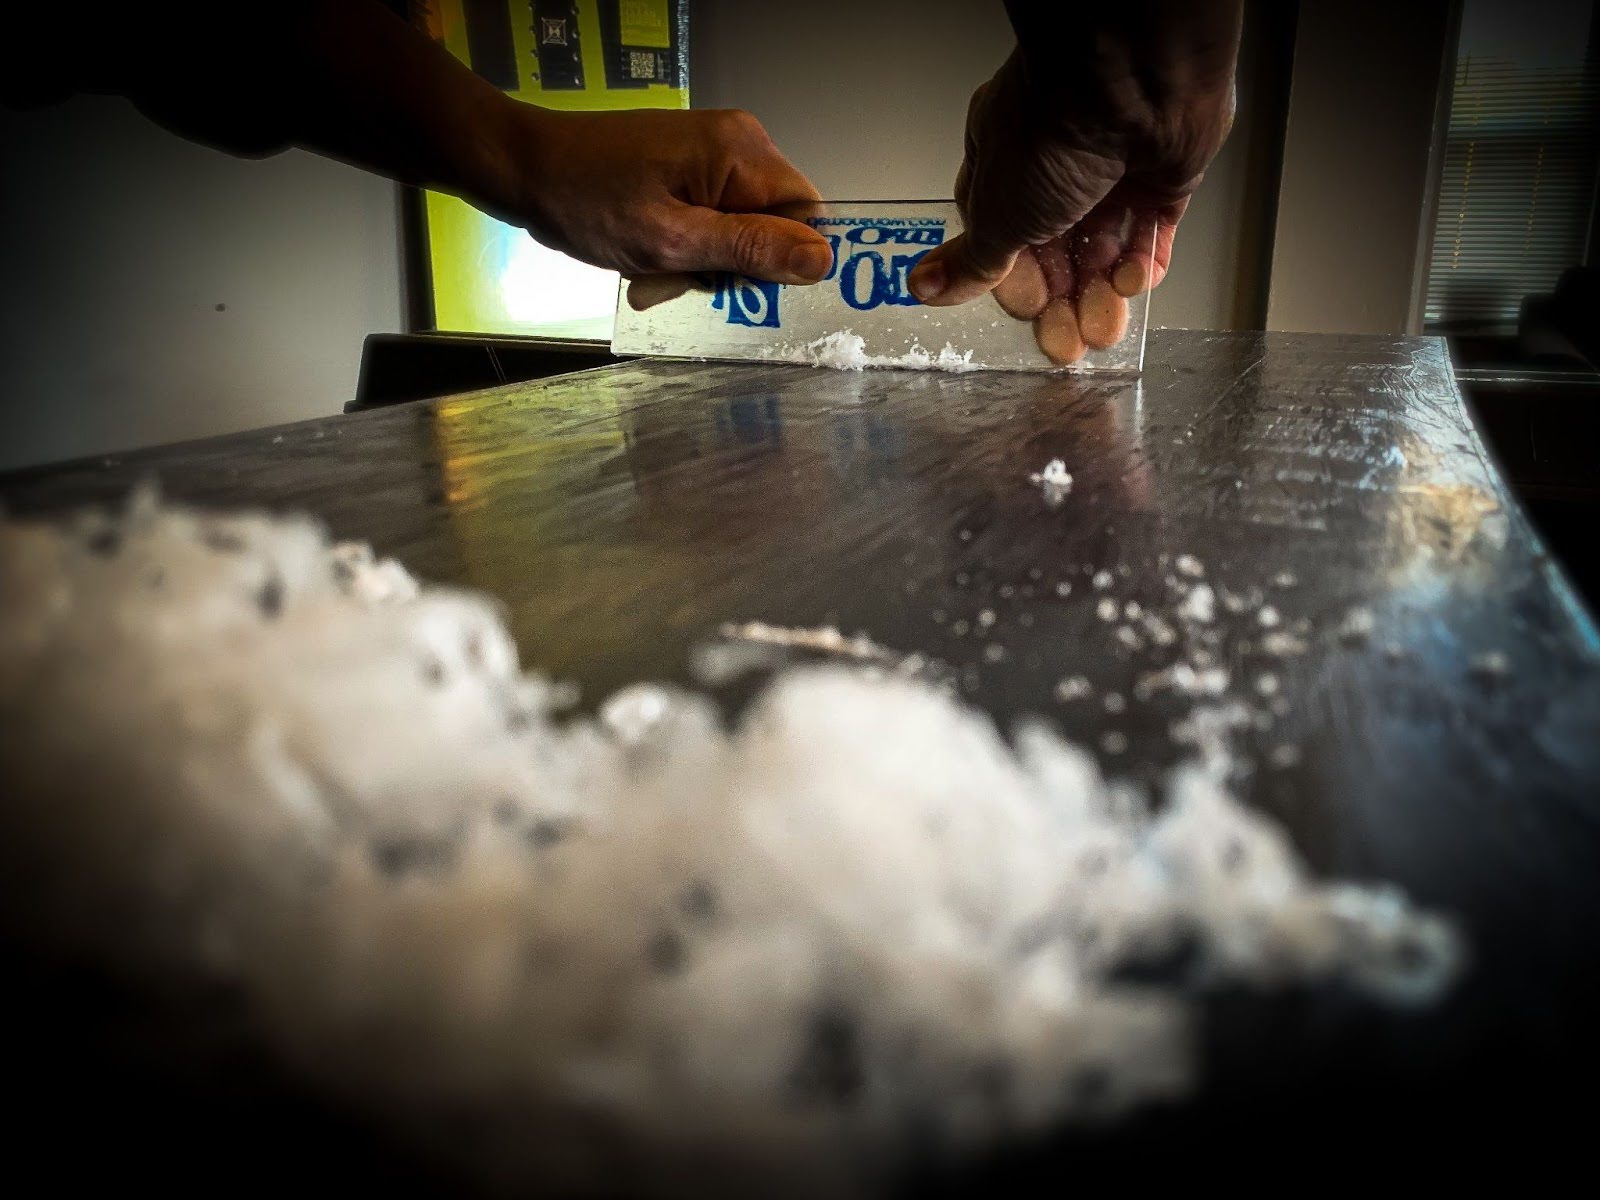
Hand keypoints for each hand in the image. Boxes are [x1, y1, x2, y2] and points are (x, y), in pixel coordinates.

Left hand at [484, 104, 832, 297]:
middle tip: (682, 279)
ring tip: (659, 270)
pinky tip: (654, 257)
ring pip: (743, 230)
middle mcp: (738, 144)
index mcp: (742, 152)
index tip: (739, 285)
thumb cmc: (586, 200)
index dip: (782, 261)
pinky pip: (715, 220)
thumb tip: (822, 260)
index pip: (807, 217)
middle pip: (776, 225)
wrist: (526, 168)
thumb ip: (748, 250)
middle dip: (736, 265)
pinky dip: (689, 249)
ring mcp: (713, 154)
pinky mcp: (691, 167)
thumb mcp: (671, 241)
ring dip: (707, 264)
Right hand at [909, 26, 1235, 363]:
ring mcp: (1110, 173)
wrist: (1133, 85)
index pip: (1006, 245)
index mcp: (1003, 169)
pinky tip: (1132, 279)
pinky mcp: (1159, 179)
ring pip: (1104, 253)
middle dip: (1063, 305)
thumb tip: (927, 287)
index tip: (1029, 315)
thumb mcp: (996, 214)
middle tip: (1067, 343)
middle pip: (1057, 257)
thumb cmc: (1055, 127)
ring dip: (1102, 295)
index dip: (1017, 287)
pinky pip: (1150, 237)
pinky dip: (1142, 265)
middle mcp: (1056, 170)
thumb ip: (972, 261)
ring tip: (1104, 328)